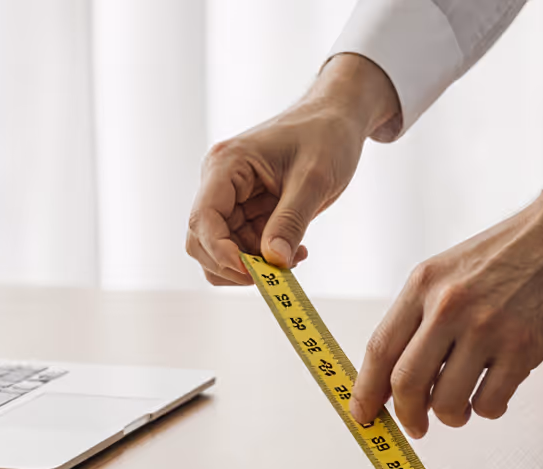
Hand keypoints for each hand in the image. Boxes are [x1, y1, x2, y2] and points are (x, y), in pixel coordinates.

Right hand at [186, 54, 399, 285]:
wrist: (339, 119)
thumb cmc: (326, 135)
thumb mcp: (314, 179)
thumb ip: (291, 221)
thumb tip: (274, 261)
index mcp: (227, 165)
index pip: (203, 218)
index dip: (220, 252)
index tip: (253, 273)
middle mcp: (220, 182)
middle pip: (203, 240)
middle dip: (233, 265)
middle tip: (274, 274)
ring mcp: (233, 198)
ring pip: (221, 249)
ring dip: (251, 265)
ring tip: (293, 257)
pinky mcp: (248, 211)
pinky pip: (244, 246)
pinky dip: (264, 259)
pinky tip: (295, 250)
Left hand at [350, 193, 542, 436]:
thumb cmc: (506, 257)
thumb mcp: (448, 272)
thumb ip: (420, 318)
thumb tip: (395, 379)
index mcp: (423, 285)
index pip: (380, 349)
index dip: (366, 391)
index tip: (362, 415)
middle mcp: (449, 306)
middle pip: (406, 383)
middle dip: (407, 417)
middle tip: (416, 428)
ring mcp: (487, 328)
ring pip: (447, 402)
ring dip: (451, 417)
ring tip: (461, 409)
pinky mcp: (524, 347)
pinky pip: (490, 403)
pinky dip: (487, 410)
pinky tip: (493, 395)